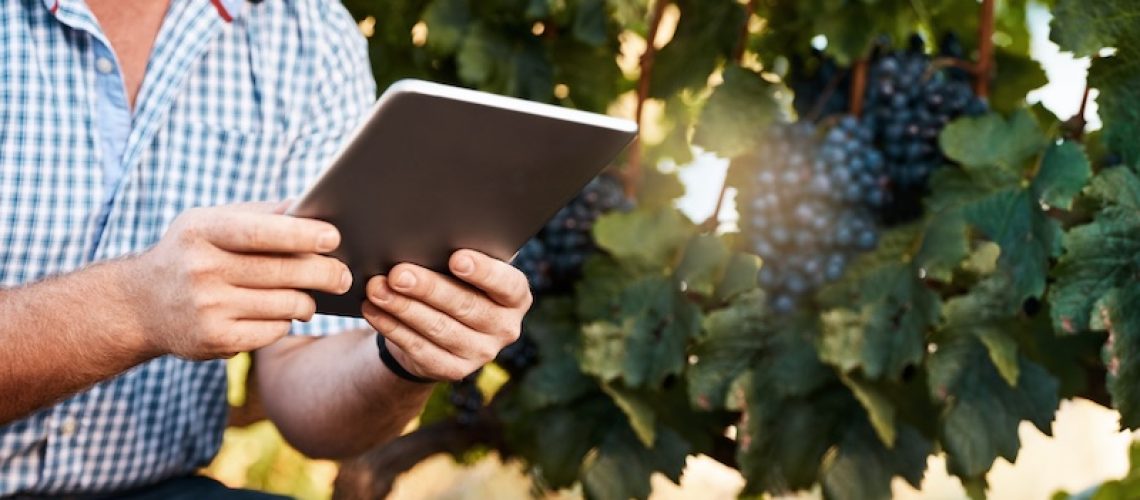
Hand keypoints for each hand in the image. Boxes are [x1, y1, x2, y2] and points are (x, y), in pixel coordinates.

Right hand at [133, 202, 351, 359]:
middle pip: (283, 272)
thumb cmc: (192, 253)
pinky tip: (282, 314)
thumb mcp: (210, 223)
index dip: (301, 235)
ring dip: (307, 301)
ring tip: (310, 296)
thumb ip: (260, 214)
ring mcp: (206, 308)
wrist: (140, 305)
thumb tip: (313, 208)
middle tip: (344, 275)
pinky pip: (274, 330)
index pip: (260, 233)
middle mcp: (201, 269)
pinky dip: (285, 322)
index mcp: (201, 231)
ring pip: (286, 304)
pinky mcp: (214, 340)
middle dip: (324, 273)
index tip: (333, 238)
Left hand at [363, 250, 531, 381]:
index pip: (507, 285)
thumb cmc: (456, 281)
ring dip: (403, 307)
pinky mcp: (453, 370)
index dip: (484, 272)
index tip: (456, 258)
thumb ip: (459, 256)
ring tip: (376, 288)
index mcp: (516, 298)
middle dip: (429, 288)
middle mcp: (505, 328)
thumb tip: (427, 240)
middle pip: (466, 306)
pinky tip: (374, 309)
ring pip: (439, 328)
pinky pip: (419, 348)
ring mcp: (481, 353)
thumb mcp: (466, 269)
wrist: (444, 327)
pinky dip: (392, 327)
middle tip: (397, 273)